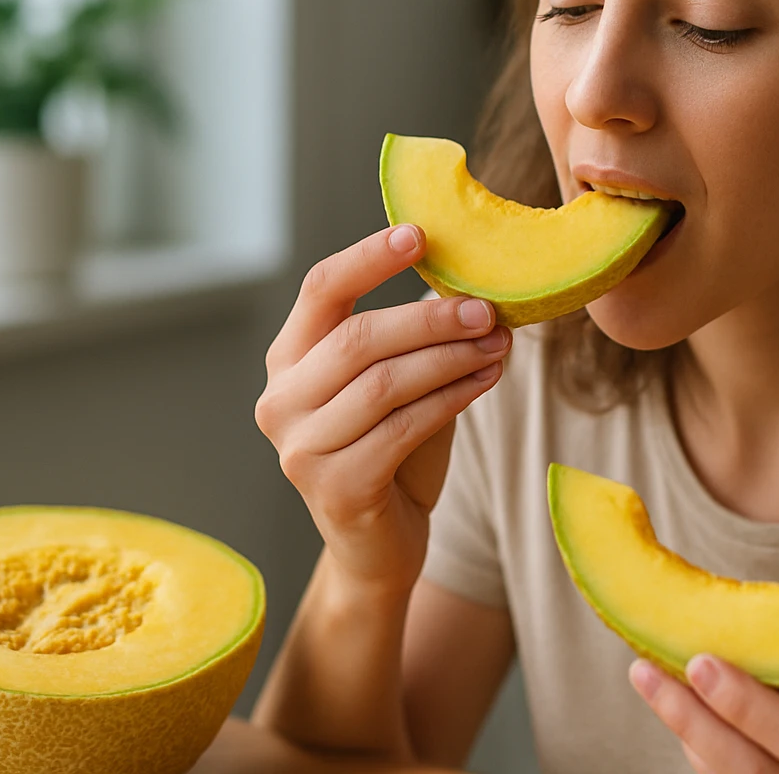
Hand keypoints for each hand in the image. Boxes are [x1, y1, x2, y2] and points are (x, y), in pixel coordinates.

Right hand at [254, 224, 511, 593]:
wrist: (381, 544)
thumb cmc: (393, 450)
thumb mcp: (399, 382)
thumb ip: (416, 338)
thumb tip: (477, 285)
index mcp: (288, 359)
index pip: (320, 290)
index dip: (368, 258)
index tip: (419, 235)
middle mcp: (280, 400)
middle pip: (358, 338)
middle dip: (430, 319)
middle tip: (487, 308)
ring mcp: (300, 448)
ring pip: (385, 384)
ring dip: (451, 358)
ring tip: (499, 343)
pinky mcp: (334, 488)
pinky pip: (403, 428)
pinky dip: (453, 398)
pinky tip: (485, 379)